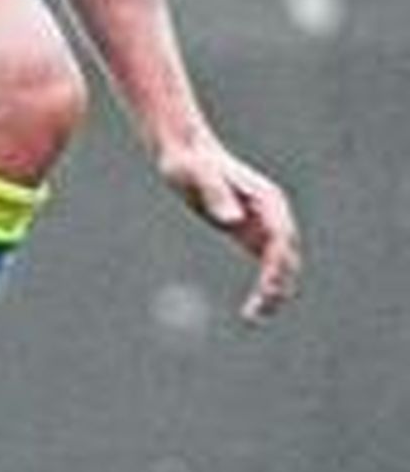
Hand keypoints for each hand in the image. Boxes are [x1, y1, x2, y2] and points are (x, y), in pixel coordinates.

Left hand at [157, 130, 301, 323]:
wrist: (185, 154)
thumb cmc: (190, 163)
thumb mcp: (198, 176)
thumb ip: (215, 196)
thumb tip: (232, 220)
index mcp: (266, 200)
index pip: (281, 236)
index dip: (277, 262)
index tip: (266, 286)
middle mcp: (272, 214)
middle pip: (287, 254)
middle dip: (280, 283)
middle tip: (260, 309)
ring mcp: (264, 225)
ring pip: (280, 265)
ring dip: (275, 291)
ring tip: (256, 316)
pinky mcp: (250, 234)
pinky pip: (265, 265)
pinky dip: (264, 287)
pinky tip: (253, 309)